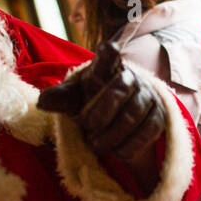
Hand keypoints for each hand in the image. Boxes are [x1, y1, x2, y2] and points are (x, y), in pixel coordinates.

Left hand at [38, 42, 167, 162]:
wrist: (118, 121)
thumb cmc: (91, 104)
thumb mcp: (74, 100)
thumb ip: (59, 99)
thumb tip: (42, 102)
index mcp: (104, 69)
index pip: (107, 57)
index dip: (108, 53)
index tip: (109, 48)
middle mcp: (129, 78)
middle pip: (119, 89)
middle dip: (102, 112)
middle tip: (88, 128)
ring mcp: (147, 96)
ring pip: (133, 114)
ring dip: (114, 134)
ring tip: (97, 145)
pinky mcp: (158, 116)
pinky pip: (148, 131)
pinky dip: (131, 145)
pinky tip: (118, 153)